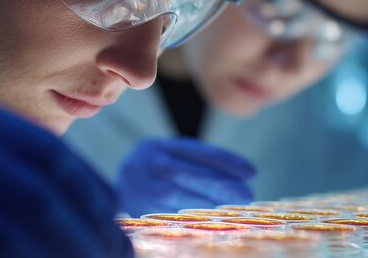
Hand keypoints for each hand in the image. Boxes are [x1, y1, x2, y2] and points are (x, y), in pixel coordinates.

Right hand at [115, 139, 255, 216]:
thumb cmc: (157, 170)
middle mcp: (146, 163)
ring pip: (176, 195)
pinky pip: (166, 214)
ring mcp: (139, 186)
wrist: (116, 186)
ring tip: (232, 210)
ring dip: (206, 203)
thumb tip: (244, 177)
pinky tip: (210, 222)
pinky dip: (189, 218)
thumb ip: (201, 163)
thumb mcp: (173, 157)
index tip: (251, 172)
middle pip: (186, 173)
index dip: (224, 160)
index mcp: (158, 146)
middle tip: (246, 195)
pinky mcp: (136, 209)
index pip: (195, 152)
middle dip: (219, 184)